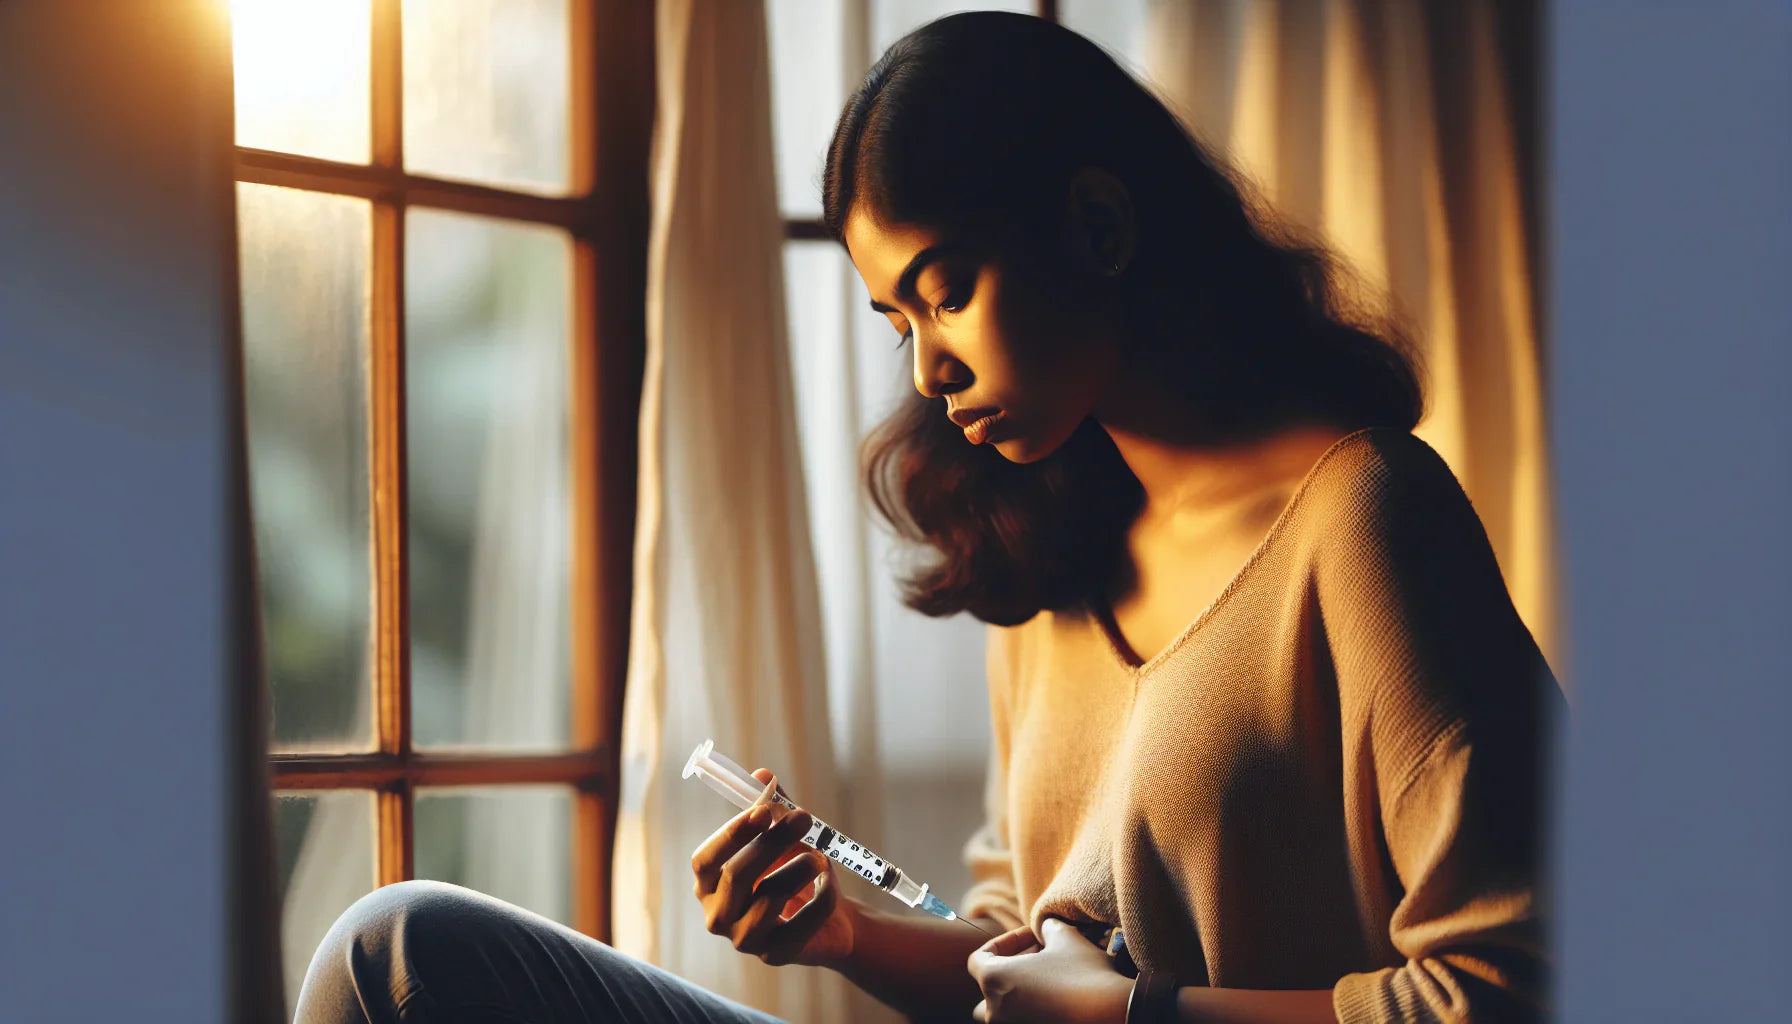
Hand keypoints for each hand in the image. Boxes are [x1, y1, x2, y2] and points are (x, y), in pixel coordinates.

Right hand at [690, 768, 856, 967]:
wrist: (831, 913)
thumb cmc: (796, 869)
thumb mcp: (785, 835)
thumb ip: (773, 807)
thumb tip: (762, 774)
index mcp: (709, 882)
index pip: (705, 860)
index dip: (732, 835)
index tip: (764, 811)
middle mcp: (717, 914)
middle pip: (736, 877)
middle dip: (772, 843)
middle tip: (805, 818)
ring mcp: (743, 940)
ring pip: (768, 900)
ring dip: (798, 871)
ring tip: (820, 857)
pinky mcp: (774, 957)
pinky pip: (799, 925)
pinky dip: (820, 900)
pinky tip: (830, 884)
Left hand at [967, 917, 1133, 1023]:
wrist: (1114, 1013)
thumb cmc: (1084, 973)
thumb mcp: (1065, 937)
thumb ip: (1047, 928)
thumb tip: (1046, 927)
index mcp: (994, 981)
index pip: (977, 959)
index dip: (1004, 942)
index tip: (1032, 936)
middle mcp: (996, 1012)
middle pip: (986, 990)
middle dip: (1008, 972)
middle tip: (1038, 959)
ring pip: (1003, 1012)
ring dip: (1018, 994)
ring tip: (1046, 980)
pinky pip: (1023, 1021)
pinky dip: (1033, 1010)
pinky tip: (1059, 998)